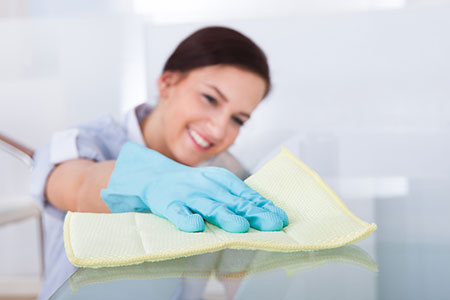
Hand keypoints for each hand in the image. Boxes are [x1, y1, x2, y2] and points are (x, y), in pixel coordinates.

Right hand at [101, 142, 288, 232]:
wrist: (155, 177)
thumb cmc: (192, 186)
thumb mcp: (217, 186)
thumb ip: (237, 198)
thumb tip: (267, 212)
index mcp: (221, 181)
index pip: (245, 195)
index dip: (262, 206)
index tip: (279, 217)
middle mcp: (207, 186)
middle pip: (233, 201)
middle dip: (253, 212)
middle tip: (271, 223)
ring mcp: (188, 195)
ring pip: (209, 206)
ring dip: (225, 216)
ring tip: (240, 227)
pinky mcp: (169, 204)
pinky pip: (177, 212)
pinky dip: (185, 218)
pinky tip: (194, 226)